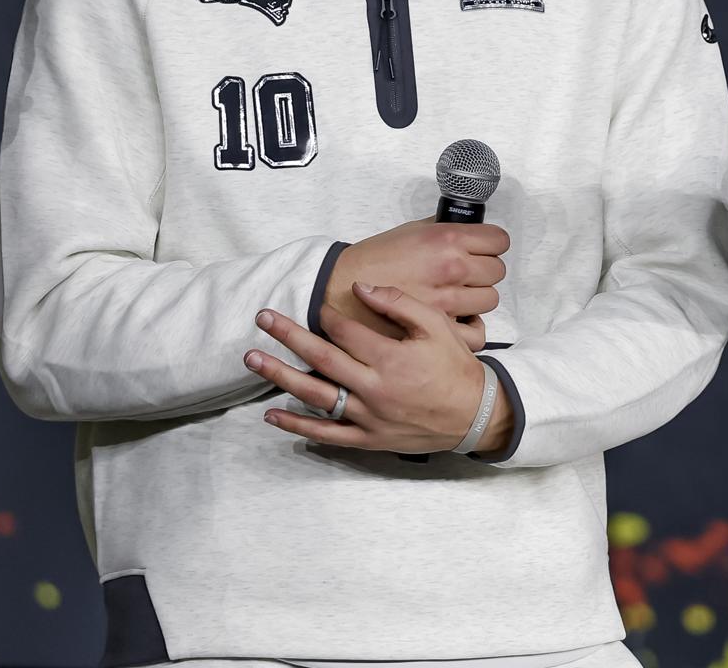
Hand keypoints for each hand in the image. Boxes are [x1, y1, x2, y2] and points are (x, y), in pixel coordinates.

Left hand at [248, 283, 510, 455]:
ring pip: (314, 396)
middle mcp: (373, 388)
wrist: (474, 414)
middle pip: (320, 358)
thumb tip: (361, 289)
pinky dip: (297, 425)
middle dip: (288, 335)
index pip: (346, 331)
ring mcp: (367, 416)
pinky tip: (272, 414)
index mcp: (391, 358)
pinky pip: (325, 434)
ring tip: (253, 359)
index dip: (327, 314)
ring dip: (280, 376)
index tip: (318, 305)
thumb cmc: (455, 366)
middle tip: (262, 318)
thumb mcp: (437, 327)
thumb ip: (399, 304)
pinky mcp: (367, 438)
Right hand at [325, 217, 509, 351]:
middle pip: (496, 271)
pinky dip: (469, 328)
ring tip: (457, 297)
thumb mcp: (411, 231)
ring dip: (476, 299)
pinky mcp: (439, 328)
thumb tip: (467, 228)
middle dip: (483, 272)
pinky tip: (457, 320)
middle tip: (466, 275)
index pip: (498, 241)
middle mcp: (452, 267)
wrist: (340, 289)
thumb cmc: (373, 260)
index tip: (484, 250)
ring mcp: (448, 300)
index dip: (492, 245)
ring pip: (489, 300)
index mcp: (447, 239)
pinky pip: (476, 332)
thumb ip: (444, 230)